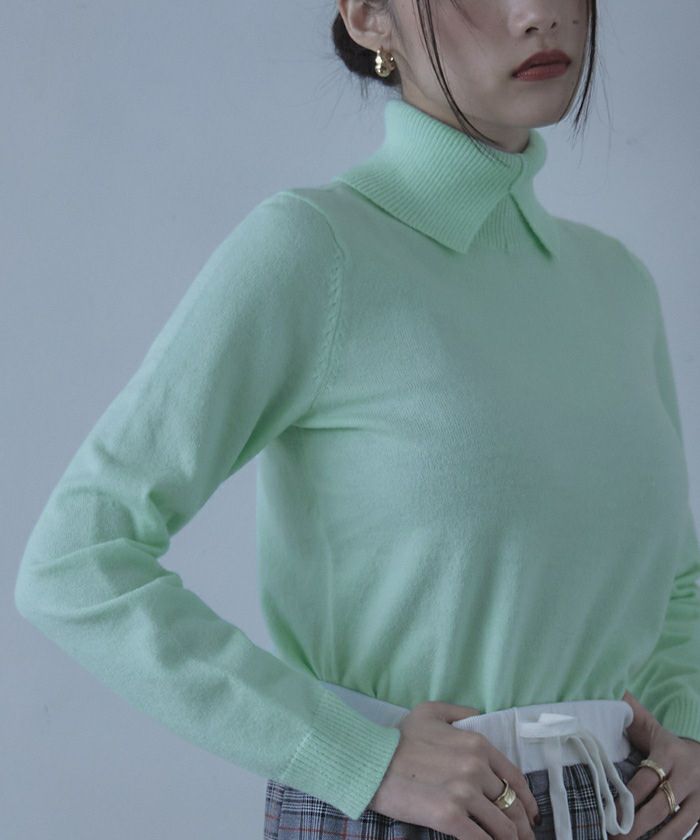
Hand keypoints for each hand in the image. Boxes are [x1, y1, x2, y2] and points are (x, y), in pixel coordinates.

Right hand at [368, 700, 539, 839]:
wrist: (369, 760)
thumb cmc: (397, 736)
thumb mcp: (430, 712)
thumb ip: (460, 713)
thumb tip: (478, 716)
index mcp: (475, 743)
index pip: (514, 777)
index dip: (527, 801)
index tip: (530, 816)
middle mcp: (475, 767)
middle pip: (511, 804)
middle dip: (521, 827)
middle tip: (523, 839)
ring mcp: (464, 793)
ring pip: (502, 826)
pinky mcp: (449, 817)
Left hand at [608, 690, 699, 838]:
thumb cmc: (670, 744)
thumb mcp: (653, 728)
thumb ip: (632, 713)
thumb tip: (613, 692)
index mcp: (670, 753)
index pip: (646, 779)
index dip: (628, 798)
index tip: (611, 814)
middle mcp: (689, 776)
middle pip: (661, 806)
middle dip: (637, 826)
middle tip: (616, 839)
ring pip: (681, 826)